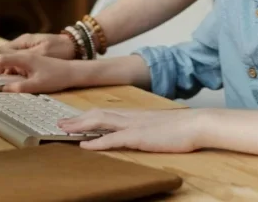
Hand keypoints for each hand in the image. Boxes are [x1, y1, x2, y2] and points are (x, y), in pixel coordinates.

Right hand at [0, 52, 75, 93]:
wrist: (72, 69)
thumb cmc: (57, 76)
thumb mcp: (39, 84)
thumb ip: (20, 87)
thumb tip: (2, 89)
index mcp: (26, 55)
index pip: (1, 58)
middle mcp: (24, 50)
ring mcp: (25, 52)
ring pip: (2, 54)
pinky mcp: (26, 57)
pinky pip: (8, 58)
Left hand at [60, 108, 205, 152]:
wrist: (197, 124)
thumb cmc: (183, 127)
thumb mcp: (160, 125)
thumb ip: (146, 127)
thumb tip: (139, 132)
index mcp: (135, 114)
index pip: (106, 112)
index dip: (87, 115)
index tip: (74, 118)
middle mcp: (131, 116)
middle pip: (97, 114)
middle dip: (77, 119)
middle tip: (60, 123)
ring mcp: (134, 125)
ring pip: (100, 122)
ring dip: (80, 126)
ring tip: (64, 130)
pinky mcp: (139, 137)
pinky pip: (113, 139)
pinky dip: (96, 142)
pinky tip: (85, 146)